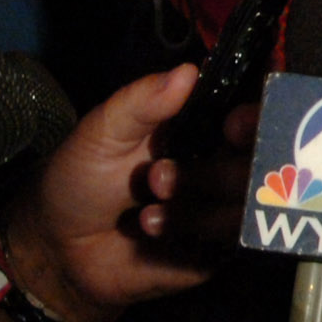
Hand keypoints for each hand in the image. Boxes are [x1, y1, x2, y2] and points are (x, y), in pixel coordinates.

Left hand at [3, 65, 255, 321]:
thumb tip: (189, 69)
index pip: (251, 113)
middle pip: (260, 160)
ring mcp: (224, 208)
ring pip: (248, 201)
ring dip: (196, 205)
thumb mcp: (102, 133)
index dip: (255, 117)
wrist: (61, 253)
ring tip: (145, 213)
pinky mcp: (219, 250)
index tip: (234, 123)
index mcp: (201, 127)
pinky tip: (150, 232)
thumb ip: (143, 102)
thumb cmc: (80, 182)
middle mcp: (221, 163)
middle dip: (213, 171)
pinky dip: (193, 233)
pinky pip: (232, 240)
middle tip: (158, 178)